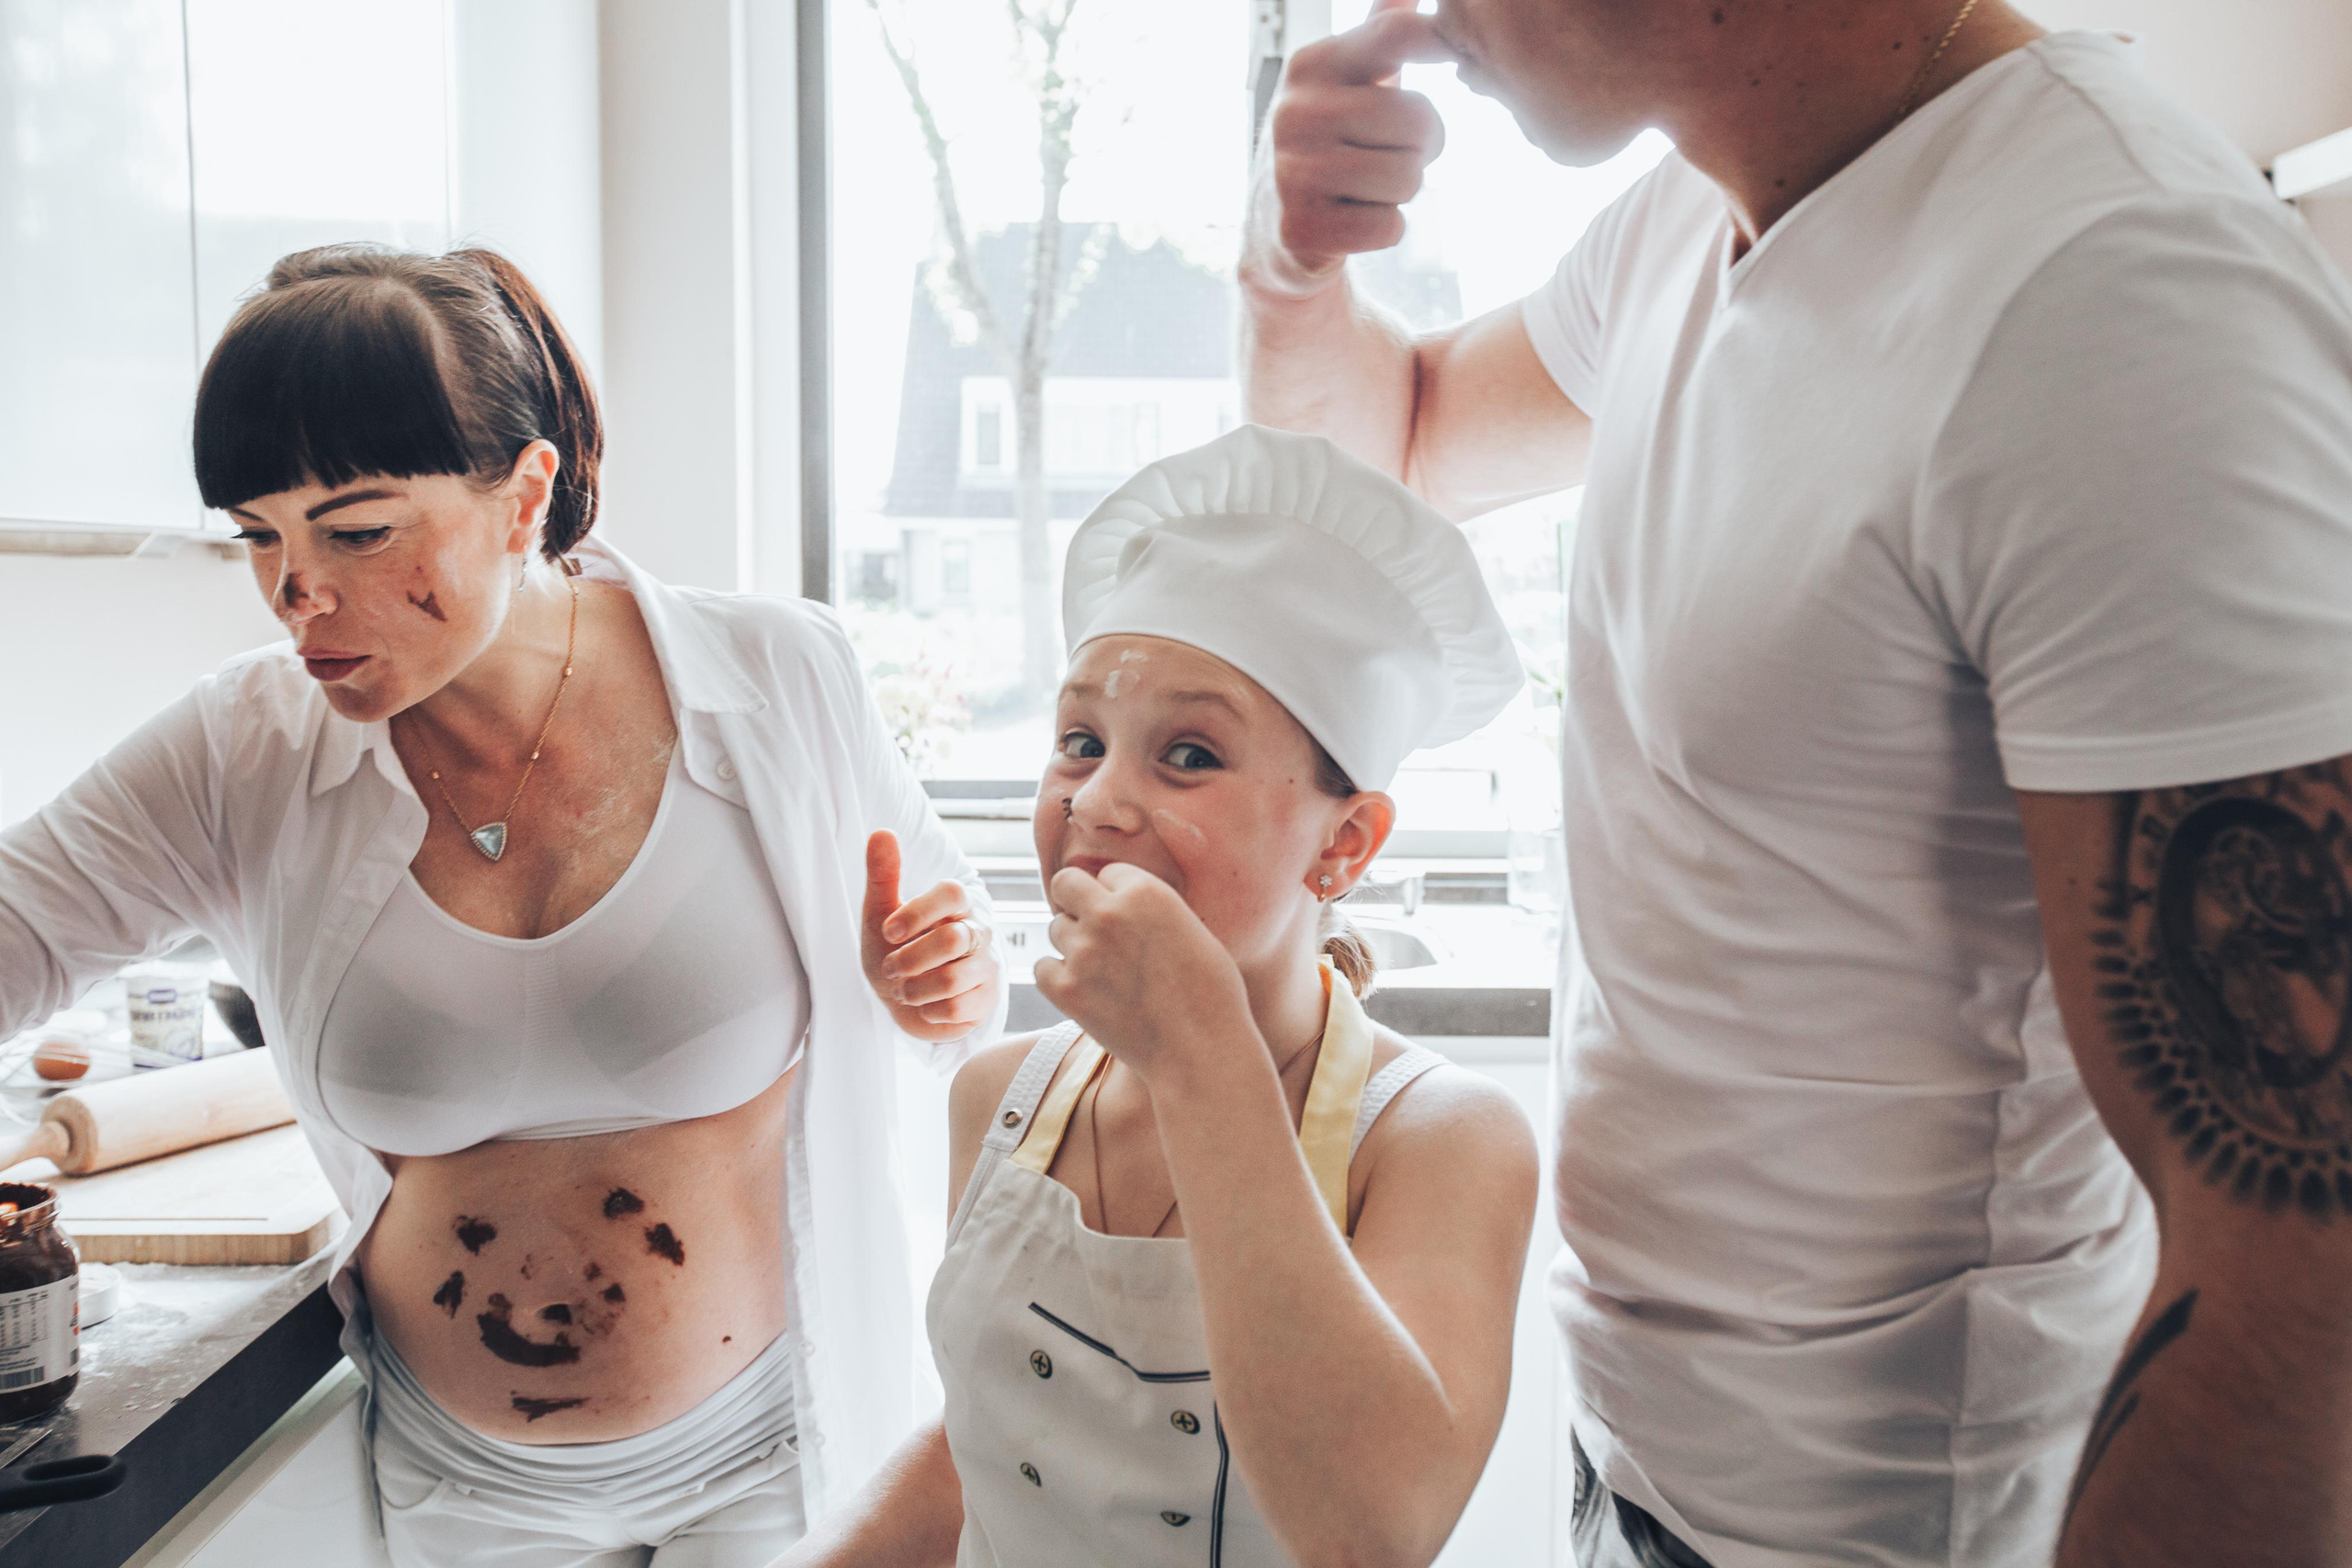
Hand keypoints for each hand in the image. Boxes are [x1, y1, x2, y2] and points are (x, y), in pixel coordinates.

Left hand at [862, 831, 998, 1041]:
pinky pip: (957, 1008)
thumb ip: (883, 874)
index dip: (917, 913)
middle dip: (910, 960)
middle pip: (953, 940)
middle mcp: (977, 931)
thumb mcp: (881, 913)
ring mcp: (985, 966)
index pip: (952, 893)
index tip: (887, 932)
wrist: (903, 999)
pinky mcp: (986, 999)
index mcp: (955, 904)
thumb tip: (881, 832)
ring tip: (902, 990)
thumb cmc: (895, 948)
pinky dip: (929, 1011)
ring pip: (953, 979)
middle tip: (889, 969)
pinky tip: (925, 1006)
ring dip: (914, 989)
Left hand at [1032, 862, 1257, 1089]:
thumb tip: (1124, 906)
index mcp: (1145, 891)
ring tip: (1103, 971)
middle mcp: (1108, 914)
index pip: (1109, 874)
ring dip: (1073, 944)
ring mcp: (1083, 952)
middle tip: (1093, 927)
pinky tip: (1083, 989)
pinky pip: (1042, 969)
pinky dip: (1057, 978)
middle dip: (1076, 900)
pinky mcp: (1066, 990)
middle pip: (1066, 884)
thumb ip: (1153, 910)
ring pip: (1055, 928)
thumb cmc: (1210, 993)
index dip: (1119, 896)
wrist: (1201, 1050)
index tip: (1131, 922)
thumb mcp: (1191, 930)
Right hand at [1244, 0, 1453, 296]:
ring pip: (1408, 176)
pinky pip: (1389, 227)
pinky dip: (1384, 229)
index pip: (1396, 34)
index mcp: (1312, 65)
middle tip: (1393, 152)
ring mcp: (1293, 172)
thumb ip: (1380, 33)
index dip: (1439, 45)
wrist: (1274, 229)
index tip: (1450, 57)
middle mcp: (1296, 112)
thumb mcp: (1346, 81)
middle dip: (1422, 144)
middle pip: (1419, 118)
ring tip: (1367, 187)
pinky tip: (1353, 219)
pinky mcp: (1301, 229)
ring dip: (1402, 190)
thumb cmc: (1330, 145)